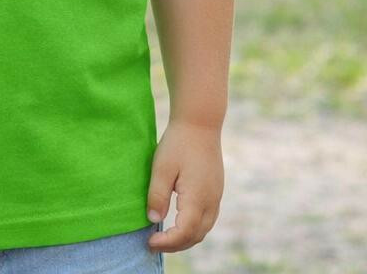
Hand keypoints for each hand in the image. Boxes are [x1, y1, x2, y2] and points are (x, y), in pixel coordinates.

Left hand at [145, 118, 223, 253]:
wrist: (200, 122)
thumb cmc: (178, 142)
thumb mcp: (161, 167)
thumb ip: (157, 195)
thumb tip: (154, 220)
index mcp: (197, 198)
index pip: (184, 233)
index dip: (167, 243)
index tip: (149, 242)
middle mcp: (211, 201)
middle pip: (196, 236)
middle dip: (176, 245)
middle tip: (154, 243)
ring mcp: (216, 196)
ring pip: (204, 229)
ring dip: (186, 238)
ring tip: (165, 237)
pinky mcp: (216, 190)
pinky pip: (208, 218)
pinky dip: (194, 228)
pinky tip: (180, 223)